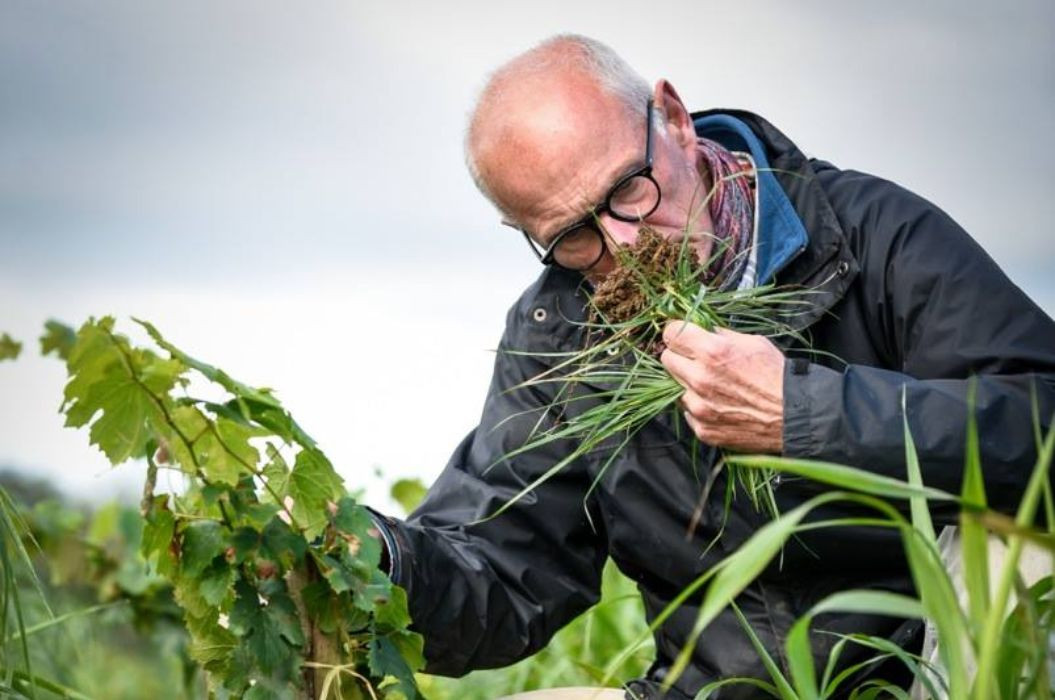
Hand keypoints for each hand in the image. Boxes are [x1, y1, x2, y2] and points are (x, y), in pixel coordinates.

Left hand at [660, 321, 784, 452]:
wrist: (794, 416)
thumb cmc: (777, 377)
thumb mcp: (753, 342)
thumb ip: (722, 336)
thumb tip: (703, 331)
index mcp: (712, 352)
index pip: (671, 334)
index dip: (677, 332)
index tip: (682, 336)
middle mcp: (700, 379)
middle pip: (666, 359)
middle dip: (680, 356)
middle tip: (696, 360)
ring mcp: (699, 407)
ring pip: (676, 388)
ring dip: (689, 384)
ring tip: (714, 386)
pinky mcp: (702, 429)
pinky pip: (688, 412)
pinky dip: (699, 407)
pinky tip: (719, 404)